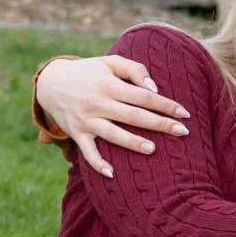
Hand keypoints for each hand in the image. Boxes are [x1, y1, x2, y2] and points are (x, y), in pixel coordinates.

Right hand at [38, 55, 188, 177]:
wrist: (50, 82)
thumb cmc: (89, 72)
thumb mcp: (109, 62)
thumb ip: (134, 69)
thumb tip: (154, 88)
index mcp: (108, 84)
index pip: (143, 96)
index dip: (166, 105)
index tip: (185, 114)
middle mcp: (97, 102)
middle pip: (134, 116)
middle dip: (160, 124)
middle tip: (183, 132)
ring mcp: (86, 120)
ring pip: (113, 134)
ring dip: (132, 142)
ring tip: (153, 149)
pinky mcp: (76, 133)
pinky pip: (87, 151)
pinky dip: (97, 163)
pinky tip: (112, 174)